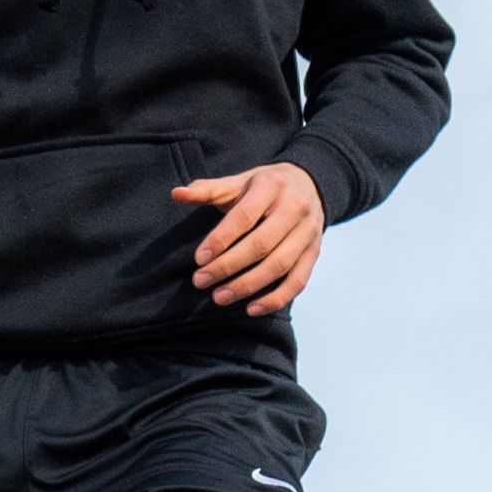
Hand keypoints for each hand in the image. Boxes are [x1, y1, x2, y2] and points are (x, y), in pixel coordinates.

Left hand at [173, 165, 324, 316]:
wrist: (310, 184)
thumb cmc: (262, 187)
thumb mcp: (237, 182)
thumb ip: (207, 190)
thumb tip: (176, 194)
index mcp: (271, 186)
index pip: (244, 217)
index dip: (220, 239)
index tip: (198, 259)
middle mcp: (294, 208)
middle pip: (261, 244)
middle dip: (228, 266)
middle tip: (200, 281)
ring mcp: (308, 232)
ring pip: (279, 265)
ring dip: (248, 285)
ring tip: (219, 297)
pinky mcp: (314, 253)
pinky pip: (298, 281)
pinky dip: (276, 299)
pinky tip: (251, 309)